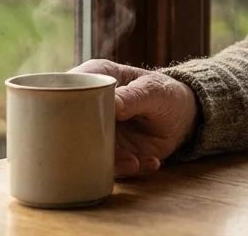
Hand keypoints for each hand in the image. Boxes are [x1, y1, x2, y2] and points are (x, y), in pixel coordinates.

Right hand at [70, 59, 197, 177]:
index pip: (67, 87)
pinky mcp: (109, 152)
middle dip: (86, 142)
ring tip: (135, 162)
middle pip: (70, 123)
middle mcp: (90, 106)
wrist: (184, 116)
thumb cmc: (165, 93)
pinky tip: (150, 162)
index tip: (78, 119)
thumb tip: (112, 103)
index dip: (63, 102)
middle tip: (112, 150)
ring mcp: (98, 131)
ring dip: (111, 161)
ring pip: (86, 150)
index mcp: (95, 77)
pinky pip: (110, 167)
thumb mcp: (154, 91)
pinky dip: (128, 169)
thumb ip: (134, 96)